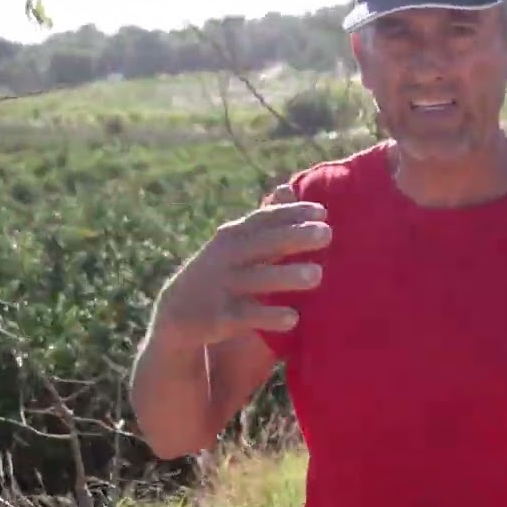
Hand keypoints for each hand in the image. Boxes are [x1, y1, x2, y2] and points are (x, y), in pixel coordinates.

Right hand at [153, 183, 330, 347]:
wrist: (179, 311)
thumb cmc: (223, 270)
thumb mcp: (237, 242)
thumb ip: (265, 220)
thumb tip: (288, 188)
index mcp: (234, 235)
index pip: (264, 219)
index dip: (292, 213)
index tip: (322, 212)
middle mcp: (227, 256)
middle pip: (263, 243)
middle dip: (294, 236)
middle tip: (327, 233)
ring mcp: (222, 285)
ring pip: (256, 279)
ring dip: (285, 276)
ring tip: (318, 275)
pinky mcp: (220, 317)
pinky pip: (247, 316)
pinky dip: (268, 316)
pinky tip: (294, 318)